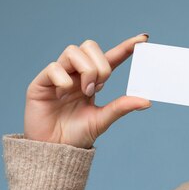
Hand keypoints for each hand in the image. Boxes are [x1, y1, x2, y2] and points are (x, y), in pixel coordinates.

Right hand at [24, 33, 151, 148]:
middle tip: (99, 87)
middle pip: (90, 46)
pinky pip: (55, 68)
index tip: (143, 39)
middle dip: (100, 65)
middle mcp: (76, 74)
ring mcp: (58, 76)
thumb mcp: (103, 120)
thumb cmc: (77, 135)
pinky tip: (61, 97)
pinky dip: (63, 82)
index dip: (126, 47)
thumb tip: (147, 101)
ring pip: (73, 51)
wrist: (55, 151)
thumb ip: (122, 107)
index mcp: (92, 81)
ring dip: (85, 71)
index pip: (110, 57)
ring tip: (84, 92)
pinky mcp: (41, 82)